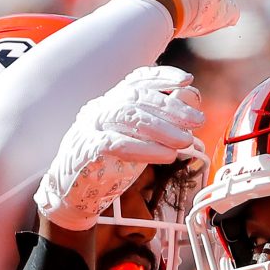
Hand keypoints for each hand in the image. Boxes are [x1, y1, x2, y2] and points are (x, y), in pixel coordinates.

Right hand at [34, 67, 203, 231]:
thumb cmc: (107, 164)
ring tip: (186, 140)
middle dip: (171, 106)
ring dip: (162, 128)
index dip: (161, 76)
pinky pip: (116, 144)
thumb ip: (160, 123)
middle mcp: (100, 109)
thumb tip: (189, 101)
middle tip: (197, 120)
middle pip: (136, 97)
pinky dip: (145, 149)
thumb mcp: (137, 140)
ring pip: (127, 116)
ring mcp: (91, 127)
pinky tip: (167, 156)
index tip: (187, 80)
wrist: (72, 192)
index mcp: (111, 102)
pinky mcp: (86, 151)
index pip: (136, 80)